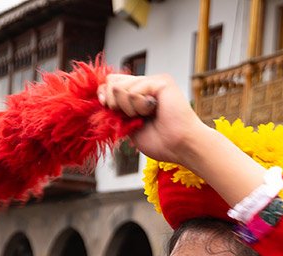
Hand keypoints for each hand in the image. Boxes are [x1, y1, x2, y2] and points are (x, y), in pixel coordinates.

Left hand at [98, 72, 266, 207]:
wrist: (181, 147)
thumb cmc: (161, 142)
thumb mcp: (129, 126)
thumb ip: (117, 111)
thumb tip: (101, 96)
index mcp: (139, 94)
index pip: (112, 84)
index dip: (104, 95)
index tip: (106, 107)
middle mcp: (146, 84)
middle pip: (112, 81)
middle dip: (114, 103)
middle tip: (132, 116)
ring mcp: (154, 81)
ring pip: (120, 86)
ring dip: (128, 108)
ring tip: (146, 116)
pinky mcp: (161, 81)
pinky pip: (134, 89)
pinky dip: (138, 105)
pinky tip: (152, 111)